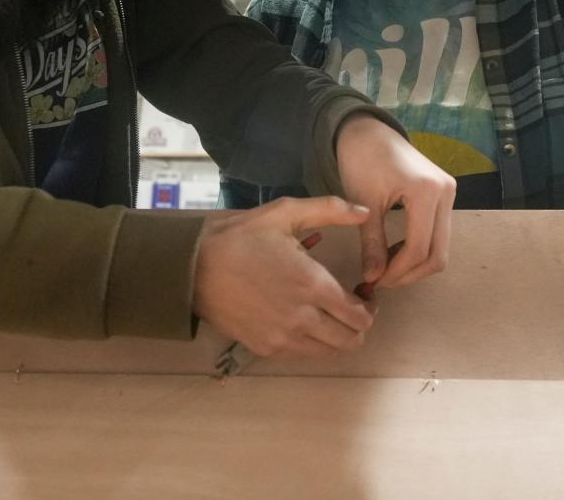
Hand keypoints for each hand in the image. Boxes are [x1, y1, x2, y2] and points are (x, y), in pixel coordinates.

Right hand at [192, 196, 378, 356]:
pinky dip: (311, 342)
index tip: (362, 294)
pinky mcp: (265, 347)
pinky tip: (301, 319)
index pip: (360, 315)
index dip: (368, 306)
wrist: (195, 266)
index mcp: (313, 285)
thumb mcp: (285, 213)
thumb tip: (365, 211)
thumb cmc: (241, 236)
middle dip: (358, 324)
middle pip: (351, 340)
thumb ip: (330, 210)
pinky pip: (302, 354)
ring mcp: (283, 338)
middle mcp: (303, 318)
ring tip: (327, 314)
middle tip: (350, 306)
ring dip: (336, 336)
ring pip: (329, 352)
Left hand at [335, 115, 455, 289]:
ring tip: (385, 268)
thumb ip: (371, 242)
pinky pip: (438, 233)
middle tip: (381, 281)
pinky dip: (419, 248)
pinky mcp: (444, 195)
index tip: (373, 282)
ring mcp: (449, 194)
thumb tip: (373, 278)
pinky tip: (395, 251)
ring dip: (415, 263)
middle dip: (409, 273)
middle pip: (438, 253)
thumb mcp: (364, 202)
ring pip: (441, 246)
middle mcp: (446, 193)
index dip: (397, 272)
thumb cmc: (361, 160)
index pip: (419, 248)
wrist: (367, 131)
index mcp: (427, 192)